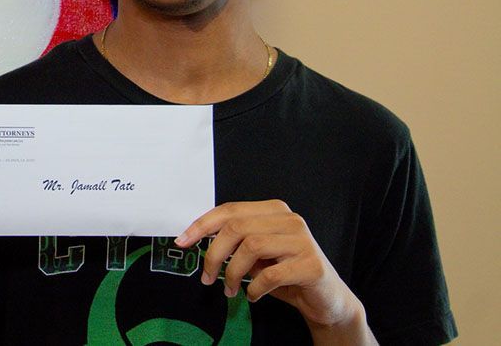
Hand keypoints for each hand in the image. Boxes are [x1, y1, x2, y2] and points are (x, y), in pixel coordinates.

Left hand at [174, 200, 372, 341]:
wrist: (327, 300)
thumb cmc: (286, 274)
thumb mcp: (256, 254)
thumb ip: (234, 241)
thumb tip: (195, 240)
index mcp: (273, 210)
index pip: (230, 210)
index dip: (202, 225)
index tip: (182, 242)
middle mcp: (289, 219)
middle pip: (237, 227)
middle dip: (214, 254)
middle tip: (206, 277)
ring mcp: (303, 240)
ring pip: (251, 247)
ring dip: (233, 273)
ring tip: (230, 289)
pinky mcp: (311, 264)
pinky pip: (271, 274)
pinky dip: (255, 288)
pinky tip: (253, 295)